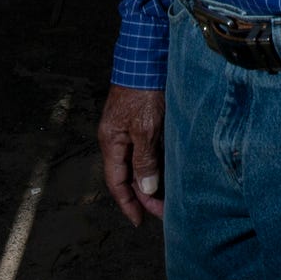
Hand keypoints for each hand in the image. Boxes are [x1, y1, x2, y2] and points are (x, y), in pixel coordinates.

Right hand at [97, 85, 164, 225]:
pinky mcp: (142, 122)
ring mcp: (129, 130)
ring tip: (169, 198)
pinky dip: (157, 165)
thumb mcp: (145, 128)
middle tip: (164, 212)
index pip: (117, 182)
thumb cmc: (143, 91)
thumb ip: (144, 159)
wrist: (148, 58)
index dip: (128, 203)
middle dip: (144, 196)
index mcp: (111, 142)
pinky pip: (147, 151)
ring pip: (139, 164)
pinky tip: (170, 173)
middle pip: (128, 176)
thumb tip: (145, 188)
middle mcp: (117, 138)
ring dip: (152, 181)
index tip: (140, 221)